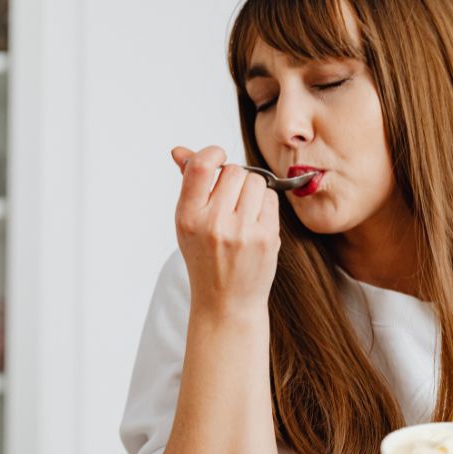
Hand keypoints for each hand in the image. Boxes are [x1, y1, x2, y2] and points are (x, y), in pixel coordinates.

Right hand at [170, 145, 280, 317]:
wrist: (226, 302)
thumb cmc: (206, 258)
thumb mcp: (188, 223)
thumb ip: (189, 184)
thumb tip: (181, 151)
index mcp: (188, 216)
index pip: (201, 166)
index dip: (213, 153)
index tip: (218, 157)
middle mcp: (213, 223)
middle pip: (235, 170)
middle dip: (235, 178)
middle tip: (230, 199)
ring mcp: (242, 232)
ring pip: (256, 181)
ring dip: (252, 189)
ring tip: (243, 211)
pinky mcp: (266, 238)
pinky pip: (271, 198)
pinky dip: (265, 204)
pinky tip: (255, 222)